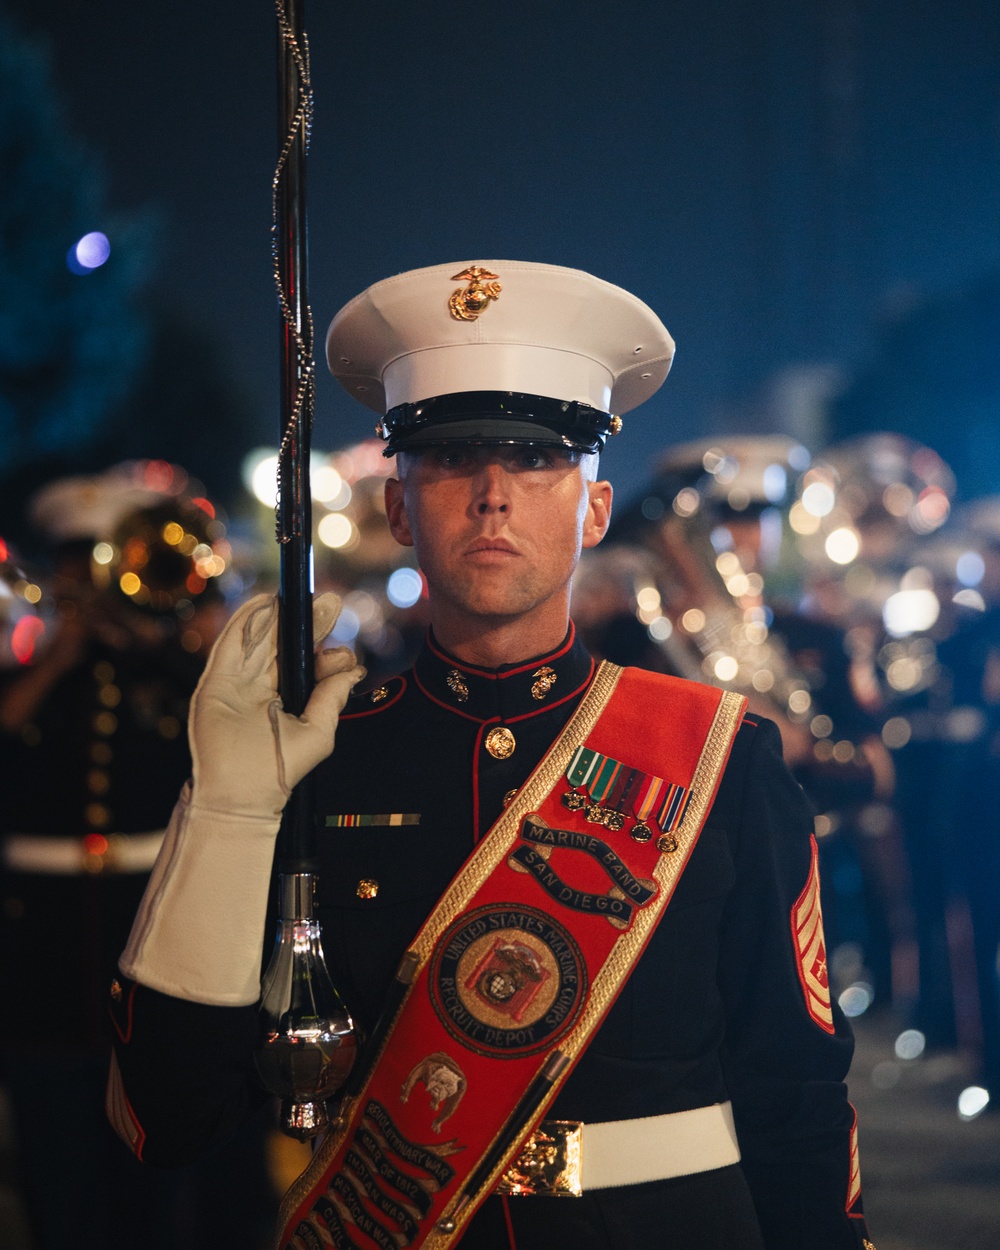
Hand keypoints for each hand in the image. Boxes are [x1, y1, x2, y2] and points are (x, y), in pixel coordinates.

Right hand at [189, 593, 364, 816]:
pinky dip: (243, 624)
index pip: (302, 663)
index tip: (338, 642)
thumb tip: (354, 669)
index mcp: (284, 699)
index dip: (320, 647)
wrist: (241, 796)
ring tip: (296, 596)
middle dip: (304, 624)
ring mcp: (237, 685)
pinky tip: (262, 605)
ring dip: (275, 617)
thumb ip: (332, 698)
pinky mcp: (215, 685)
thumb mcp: (318, 732)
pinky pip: (229, 647)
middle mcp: (260, 689)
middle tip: (329, 602)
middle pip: (281, 646)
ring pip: (257, 642)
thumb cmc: (279, 770)